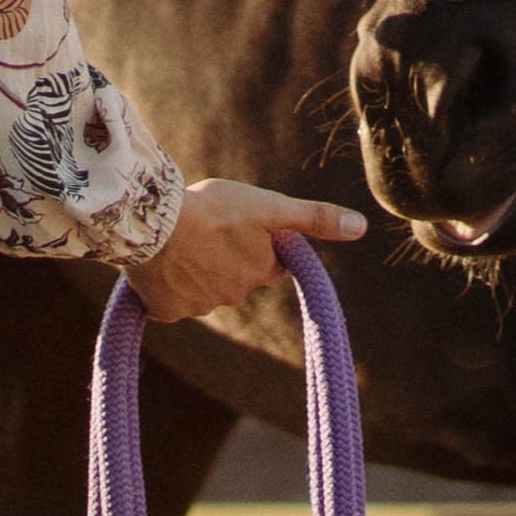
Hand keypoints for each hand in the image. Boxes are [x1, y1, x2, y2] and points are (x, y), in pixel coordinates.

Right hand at [127, 177, 366, 327]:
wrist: (153, 224)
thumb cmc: (214, 209)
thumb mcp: (270, 206)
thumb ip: (315, 218)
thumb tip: (362, 228)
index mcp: (261, 271)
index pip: (270, 263)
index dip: (260, 245)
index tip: (243, 227)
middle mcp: (234, 295)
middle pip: (235, 276)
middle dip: (225, 257)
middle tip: (206, 228)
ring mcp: (198, 305)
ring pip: (200, 286)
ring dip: (194, 268)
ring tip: (179, 239)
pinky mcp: (164, 309)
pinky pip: (169, 299)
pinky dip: (165, 285)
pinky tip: (158, 262)